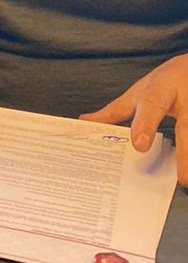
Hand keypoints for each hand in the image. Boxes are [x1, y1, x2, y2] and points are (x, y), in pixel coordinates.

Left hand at [80, 54, 187, 186]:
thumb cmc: (167, 82)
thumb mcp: (140, 91)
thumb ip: (117, 109)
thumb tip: (85, 122)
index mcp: (161, 90)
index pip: (151, 105)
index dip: (145, 124)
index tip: (139, 145)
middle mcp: (185, 100)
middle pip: (187, 125)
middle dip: (185, 151)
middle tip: (182, 178)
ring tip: (187, 180)